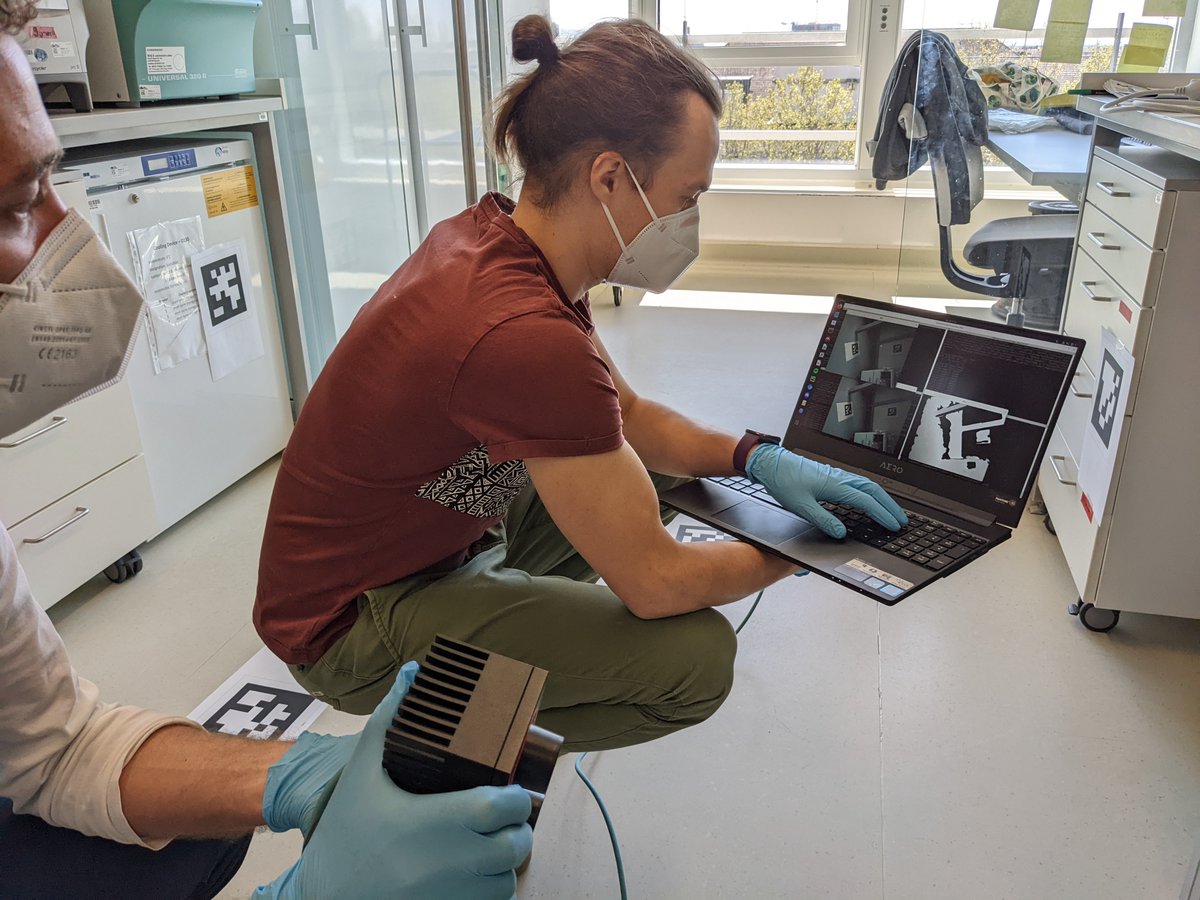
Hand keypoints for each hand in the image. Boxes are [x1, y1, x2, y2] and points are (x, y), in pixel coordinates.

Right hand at [256, 663, 533, 899]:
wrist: (322, 893)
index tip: (505, 791)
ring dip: (504, 863)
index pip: (508, 807)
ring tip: (484, 845)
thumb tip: (412, 672)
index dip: (515, 797)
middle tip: (497, 817)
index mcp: (439, 821)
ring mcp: (454, 896)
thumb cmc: (344, 829)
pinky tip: (471, 873)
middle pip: (518, 844)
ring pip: (508, 880)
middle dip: (514, 829)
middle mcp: (454, 862)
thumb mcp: (362, 770)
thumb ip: (391, 717)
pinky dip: (490, 890)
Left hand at [746, 443, 907, 538]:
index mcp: (835, 485)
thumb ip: (823, 520)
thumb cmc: (783, 481)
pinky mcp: (831, 475)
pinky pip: (858, 483)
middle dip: (890, 506)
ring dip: (882, 497)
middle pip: (874, 491)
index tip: (892, 526)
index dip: (881, 515)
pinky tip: (868, 498)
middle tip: (901, 519)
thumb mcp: (801, 505)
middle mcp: (840, 478)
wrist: (771, 464)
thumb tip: (841, 532)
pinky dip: (870, 492)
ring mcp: (836, 475)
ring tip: (891, 510)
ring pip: (867, 485)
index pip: (866, 502)